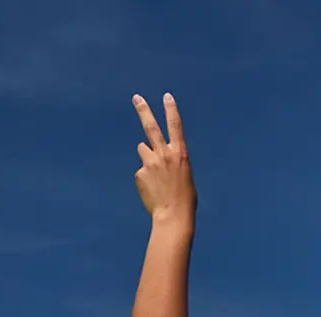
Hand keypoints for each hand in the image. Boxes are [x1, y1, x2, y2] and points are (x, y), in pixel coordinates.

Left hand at [131, 93, 196, 224]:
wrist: (174, 216)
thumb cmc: (184, 199)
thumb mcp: (184, 175)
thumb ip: (170, 161)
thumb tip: (150, 154)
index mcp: (180, 154)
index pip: (175, 126)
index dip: (171, 110)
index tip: (166, 96)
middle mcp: (164, 154)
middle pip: (150, 126)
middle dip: (143, 110)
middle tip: (136, 98)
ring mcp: (150, 163)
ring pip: (143, 150)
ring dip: (147, 158)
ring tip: (157, 177)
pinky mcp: (140, 173)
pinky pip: (141, 172)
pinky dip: (146, 179)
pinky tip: (153, 191)